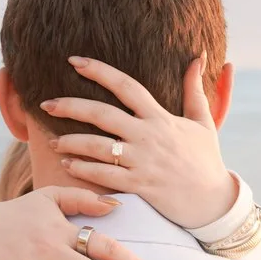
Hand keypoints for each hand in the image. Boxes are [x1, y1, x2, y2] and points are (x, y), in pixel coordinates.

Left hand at [39, 56, 236, 228]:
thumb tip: (199, 57)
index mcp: (160, 117)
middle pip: (102, 114)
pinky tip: (66, 165)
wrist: (213, 202)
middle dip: (71, 106)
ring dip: (71, 142)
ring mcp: (142, 161)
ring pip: (97, 147)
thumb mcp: (204, 121)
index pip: (126, 86)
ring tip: (52, 142)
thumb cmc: (206, 160)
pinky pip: (104, 176)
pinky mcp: (139, 186)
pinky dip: (82, 170)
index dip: (99, 70)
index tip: (75, 61)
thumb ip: (195, 89)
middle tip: (46, 104)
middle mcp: (148, 136)